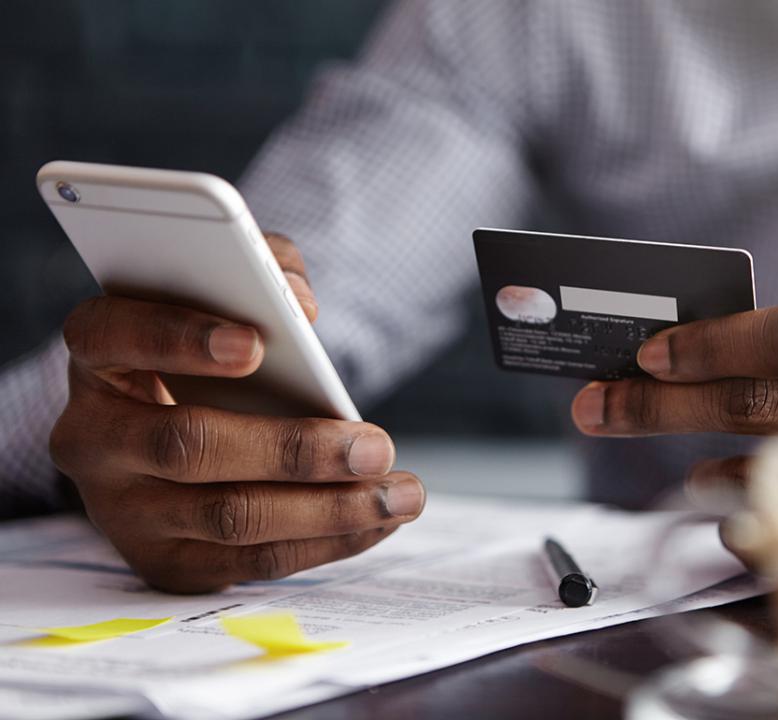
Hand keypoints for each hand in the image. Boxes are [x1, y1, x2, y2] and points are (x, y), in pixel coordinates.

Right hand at [50, 233, 424, 593]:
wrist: (166, 445)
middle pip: (188, 446)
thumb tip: (300, 305)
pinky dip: (326, 543)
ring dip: (329, 509)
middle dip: (294, 449)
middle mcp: (94, 438)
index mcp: (98, 357)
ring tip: (400, 493)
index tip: (258, 344)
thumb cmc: (205, 357)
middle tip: (375, 446)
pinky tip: (378, 520)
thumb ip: (262, 271)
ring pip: (230, 517)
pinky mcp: (164, 562)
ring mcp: (123, 510)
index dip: (179, 337)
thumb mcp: (222, 301)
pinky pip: (251, 561)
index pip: (113, 336)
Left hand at [571, 304, 777, 484]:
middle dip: (665, 405)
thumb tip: (673, 356)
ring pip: (772, 467)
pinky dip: (735, 504)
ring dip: (688, 456)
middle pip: (767, 401)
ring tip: (633, 429)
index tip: (645, 355)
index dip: (712, 345)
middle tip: (600, 406)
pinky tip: (710, 486)